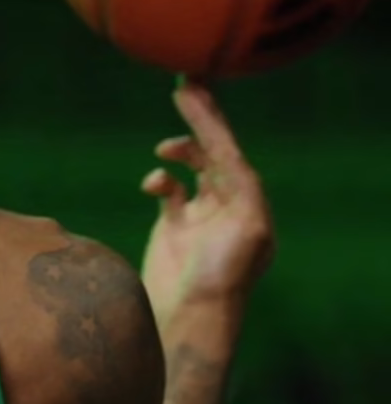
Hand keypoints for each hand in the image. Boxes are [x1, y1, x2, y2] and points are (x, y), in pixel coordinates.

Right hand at [139, 81, 275, 328]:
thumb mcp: (247, 229)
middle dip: (200, 120)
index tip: (194, 91)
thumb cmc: (222, 278)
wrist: (189, 316)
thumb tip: (231, 159)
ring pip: (191, 166)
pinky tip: (153, 185)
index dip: (213, 120)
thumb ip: (241, 190)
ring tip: (164, 151)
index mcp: (250, 203)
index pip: (231, 151)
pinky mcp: (174, 227)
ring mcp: (201, 216)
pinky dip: (159, 180)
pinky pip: (168, 190)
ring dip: (179, 151)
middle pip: (214, 151)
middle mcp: (229, 206)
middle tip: (184, 87)